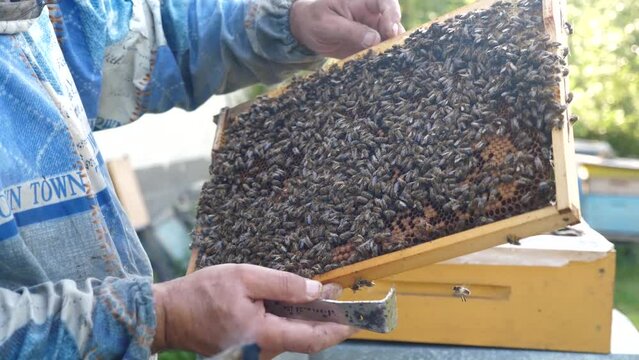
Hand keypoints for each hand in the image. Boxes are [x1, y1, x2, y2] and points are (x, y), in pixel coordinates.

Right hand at [151, 264, 353, 356]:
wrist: (168, 315)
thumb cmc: (202, 293)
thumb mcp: (244, 277)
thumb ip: (282, 284)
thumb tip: (316, 290)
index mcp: (263, 335)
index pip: (312, 338)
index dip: (338, 329)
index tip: (356, 318)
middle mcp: (261, 351)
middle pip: (303, 339)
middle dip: (325, 320)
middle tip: (338, 298)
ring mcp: (253, 353)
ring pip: (289, 337)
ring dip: (305, 318)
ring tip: (316, 295)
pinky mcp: (246, 350)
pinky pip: (274, 336)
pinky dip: (287, 321)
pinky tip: (287, 303)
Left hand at [290, 0, 404, 58]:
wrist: (307, 31)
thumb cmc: (315, 19)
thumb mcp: (328, 23)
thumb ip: (350, 30)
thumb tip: (374, 39)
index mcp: (362, 2)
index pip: (385, 2)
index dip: (392, 13)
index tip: (391, 28)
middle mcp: (372, 16)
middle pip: (393, 23)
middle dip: (396, 37)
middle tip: (392, 50)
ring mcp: (372, 32)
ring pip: (390, 40)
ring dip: (391, 50)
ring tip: (388, 62)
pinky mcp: (369, 48)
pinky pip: (379, 54)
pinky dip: (381, 61)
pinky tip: (380, 69)